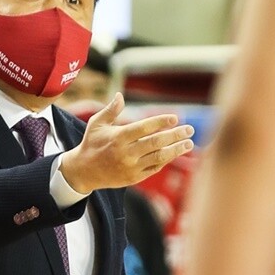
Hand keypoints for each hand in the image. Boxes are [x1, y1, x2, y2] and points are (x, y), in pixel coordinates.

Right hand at [60, 92, 193, 193]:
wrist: (84, 172)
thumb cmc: (92, 143)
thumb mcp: (96, 124)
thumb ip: (110, 110)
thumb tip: (120, 95)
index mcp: (118, 137)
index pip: (144, 127)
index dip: (161, 122)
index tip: (175, 118)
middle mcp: (126, 153)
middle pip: (156, 143)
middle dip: (175, 135)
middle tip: (189, 129)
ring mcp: (131, 167)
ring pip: (159, 157)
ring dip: (176, 150)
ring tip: (189, 143)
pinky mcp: (133, 178)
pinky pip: (154, 169)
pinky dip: (165, 161)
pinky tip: (174, 153)